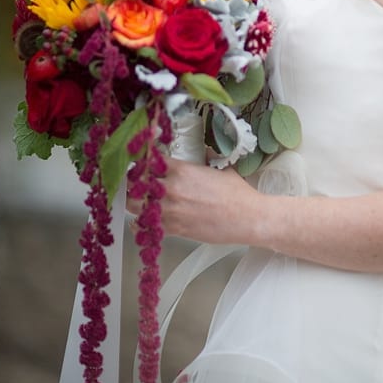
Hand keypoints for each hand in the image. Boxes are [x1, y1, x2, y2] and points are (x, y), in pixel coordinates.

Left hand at [128, 158, 261, 244]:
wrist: (248, 218)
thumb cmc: (238, 194)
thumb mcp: (222, 169)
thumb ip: (207, 161)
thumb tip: (206, 153)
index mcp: (182, 170)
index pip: (150, 161)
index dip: (144, 163)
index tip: (143, 165)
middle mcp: (171, 189)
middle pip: (135, 184)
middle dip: (135, 184)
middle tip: (138, 185)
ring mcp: (170, 210)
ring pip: (134, 205)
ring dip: (135, 203)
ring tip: (141, 202)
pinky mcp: (172, 229)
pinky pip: (143, 227)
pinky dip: (141, 225)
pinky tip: (146, 222)